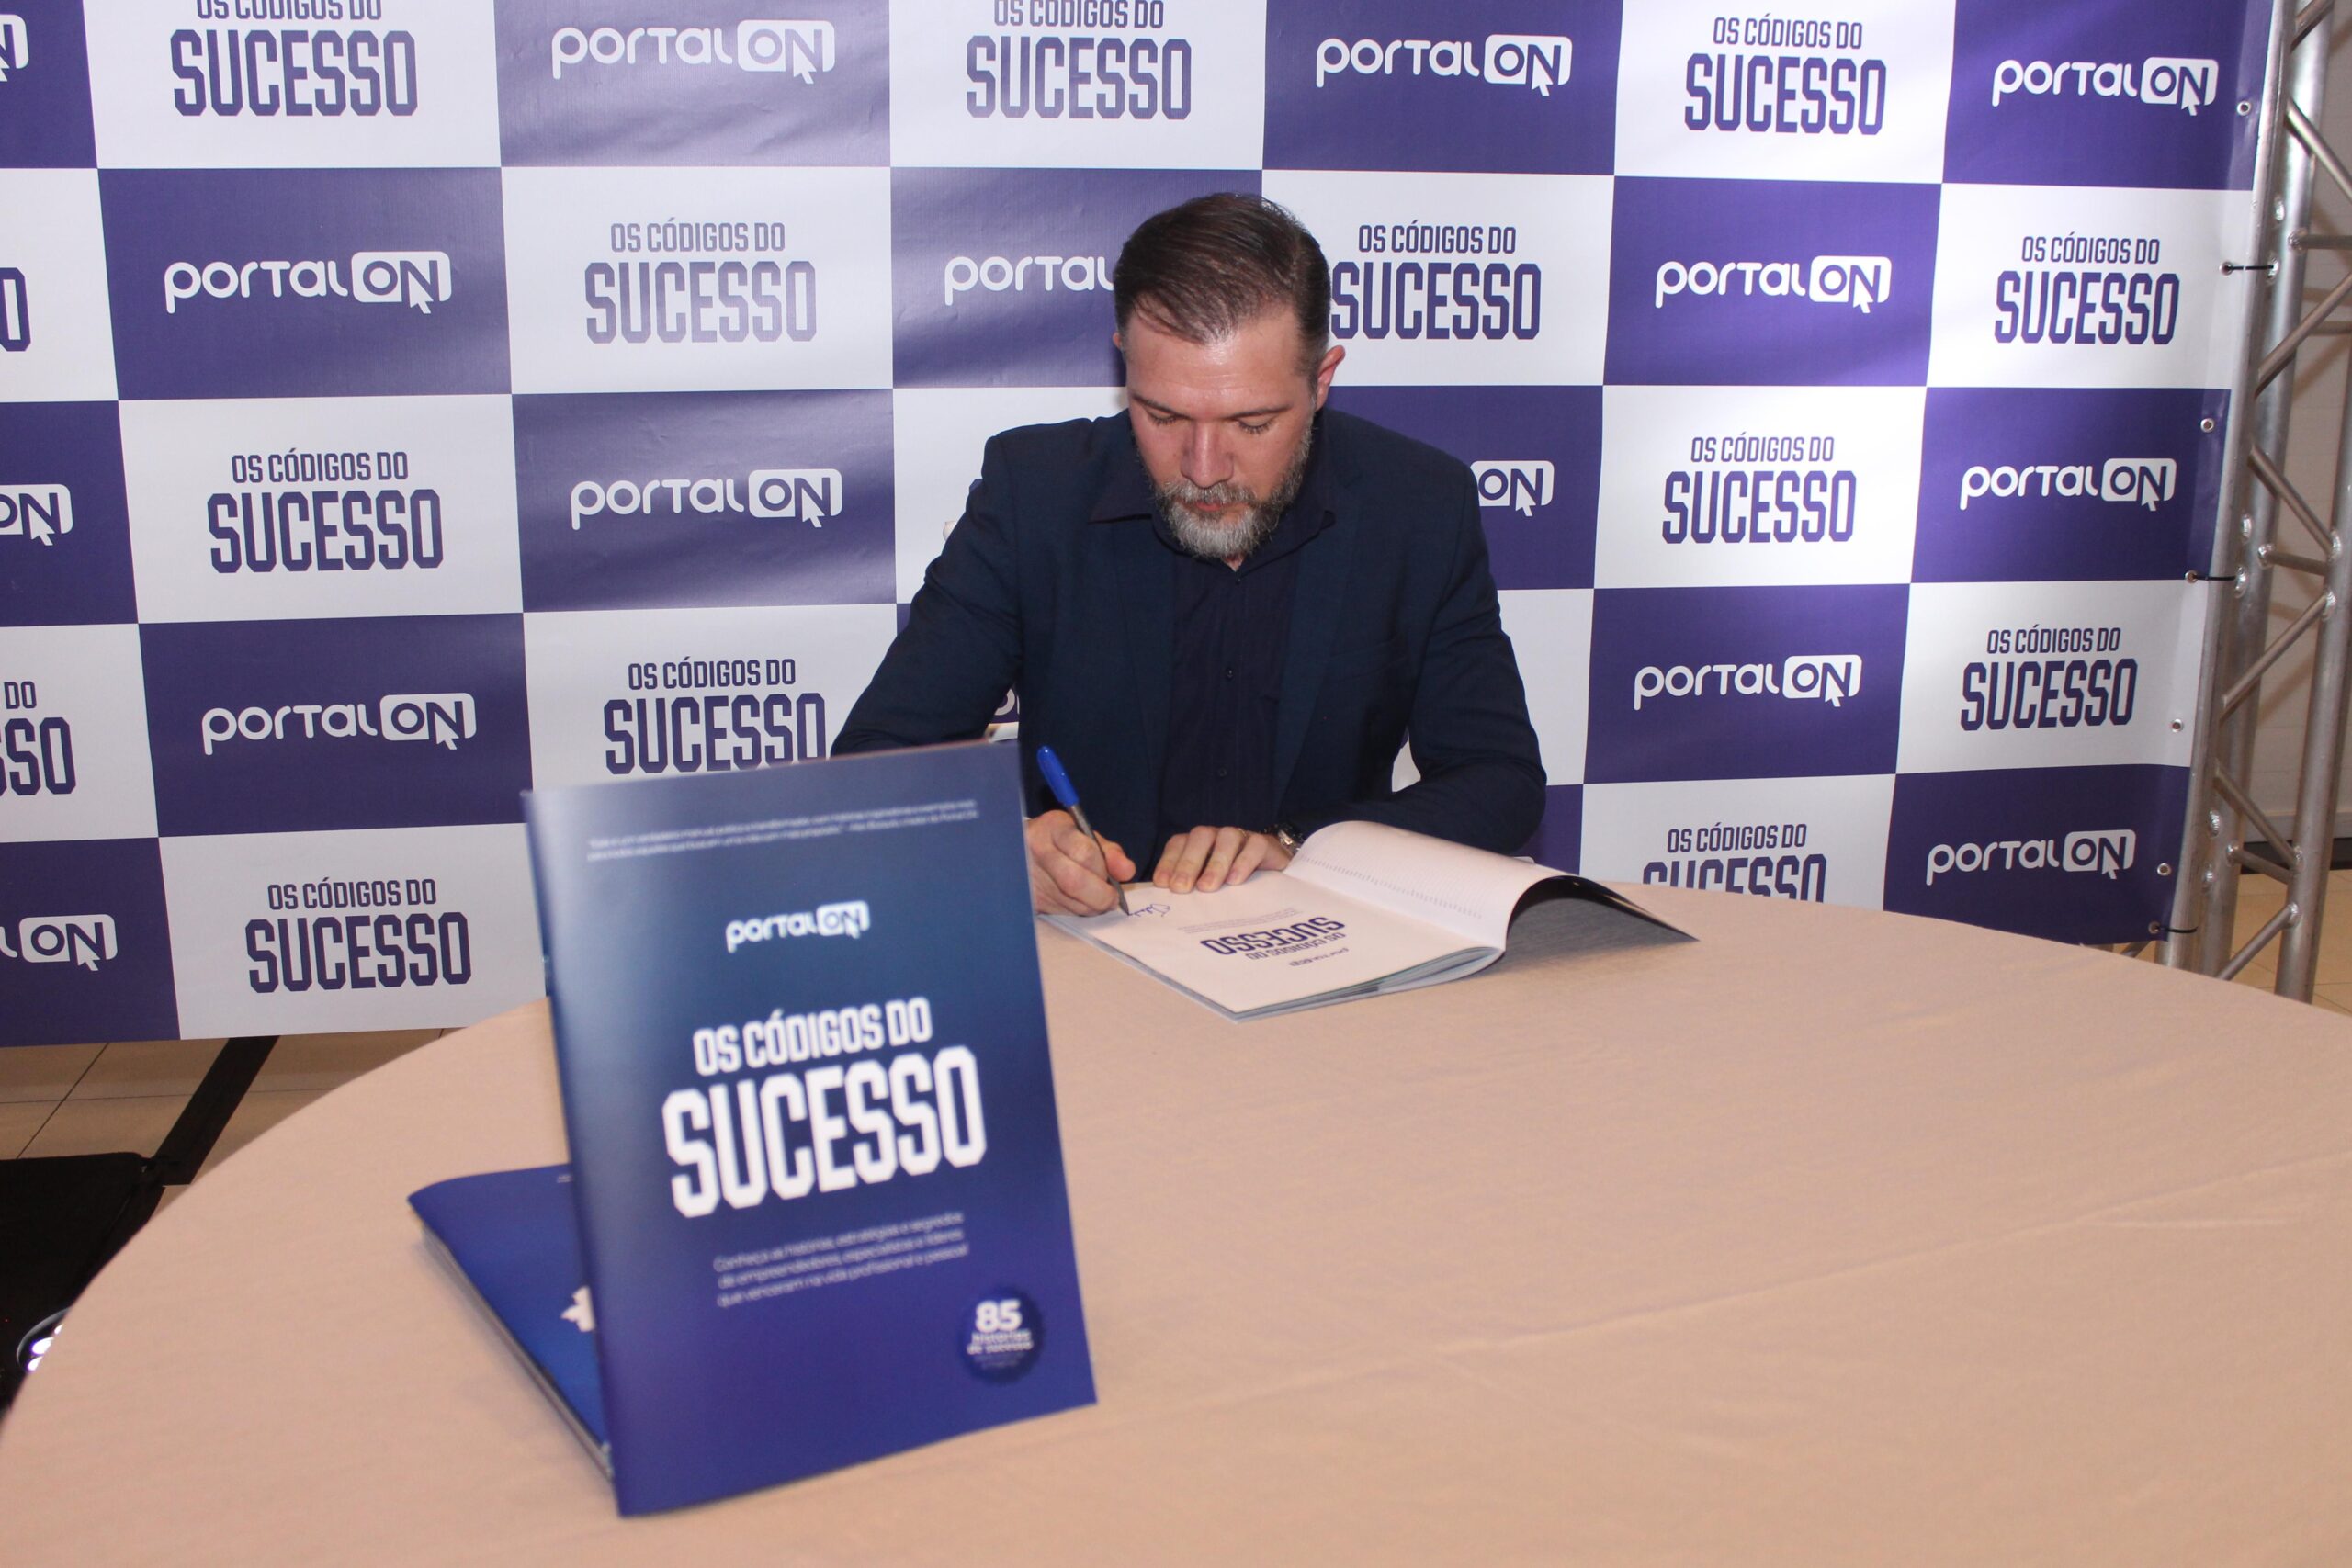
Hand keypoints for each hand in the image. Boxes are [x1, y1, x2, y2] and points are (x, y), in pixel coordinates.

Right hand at [1026, 810, 1135, 914]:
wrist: (1021, 850)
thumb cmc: (1061, 842)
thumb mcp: (1085, 837)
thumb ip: (1110, 853)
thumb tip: (1128, 871)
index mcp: (1054, 827)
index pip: (1085, 852)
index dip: (1104, 871)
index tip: (1113, 880)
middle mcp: (1037, 850)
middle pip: (1075, 881)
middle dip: (1101, 895)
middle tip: (1111, 898)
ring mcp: (1029, 876)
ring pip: (1070, 902)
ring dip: (1091, 906)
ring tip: (1095, 898)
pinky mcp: (1029, 898)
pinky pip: (1061, 912)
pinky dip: (1077, 911)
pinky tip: (1078, 901)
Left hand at [1152, 826, 1291, 893]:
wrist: (1274, 872)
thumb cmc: (1232, 880)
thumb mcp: (1208, 884)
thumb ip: (1189, 888)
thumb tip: (1165, 902)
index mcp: (1198, 843)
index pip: (1178, 844)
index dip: (1168, 862)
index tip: (1162, 884)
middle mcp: (1217, 836)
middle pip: (1200, 837)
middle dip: (1188, 863)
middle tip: (1181, 889)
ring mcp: (1241, 837)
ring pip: (1227, 838)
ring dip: (1215, 863)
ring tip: (1207, 888)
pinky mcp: (1263, 844)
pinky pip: (1254, 846)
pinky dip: (1243, 862)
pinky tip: (1235, 881)